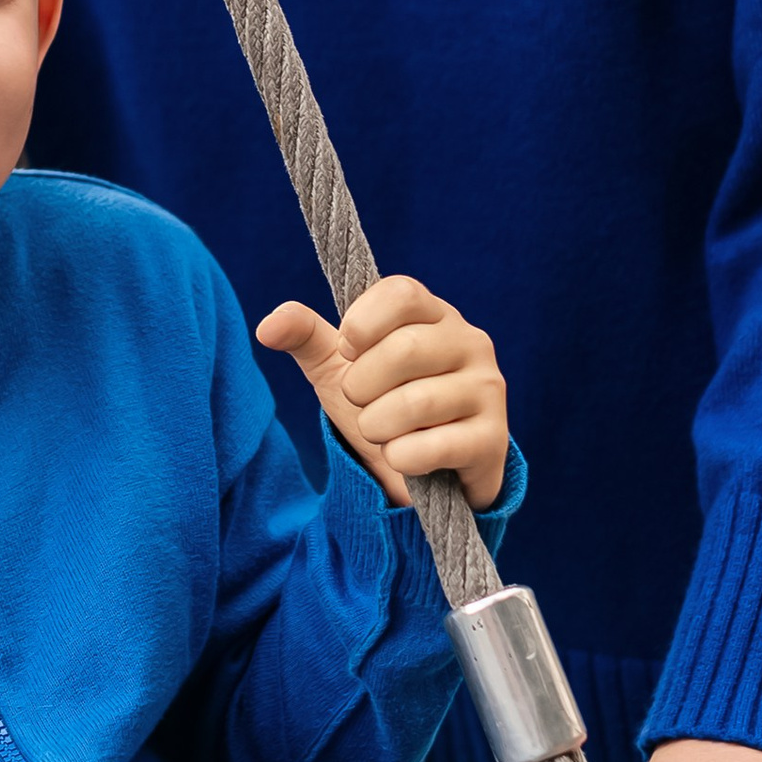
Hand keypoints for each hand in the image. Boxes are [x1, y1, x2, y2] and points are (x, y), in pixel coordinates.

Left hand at [257, 278, 508, 510]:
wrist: (420, 470)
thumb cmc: (382, 404)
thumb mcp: (338, 368)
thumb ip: (306, 337)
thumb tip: (268, 324)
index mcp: (434, 314)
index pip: (401, 292)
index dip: (361, 323)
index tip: (347, 351)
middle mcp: (470, 342)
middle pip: (405, 348)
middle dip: (362, 386)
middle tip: (361, 402)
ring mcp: (487, 388)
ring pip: (416, 402)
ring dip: (378, 426)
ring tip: (380, 432)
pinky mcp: (493, 437)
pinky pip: (436, 445)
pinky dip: (402, 457)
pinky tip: (402, 456)